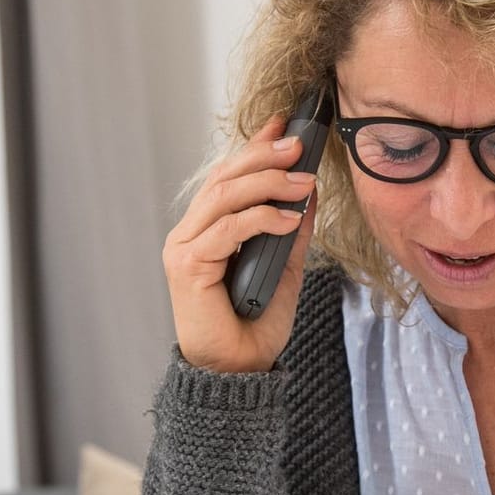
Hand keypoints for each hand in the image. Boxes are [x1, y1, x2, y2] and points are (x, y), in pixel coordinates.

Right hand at [162, 115, 319, 373]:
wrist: (239, 371)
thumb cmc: (256, 323)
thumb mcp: (286, 266)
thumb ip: (292, 229)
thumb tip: (310, 190)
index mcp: (208, 230)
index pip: (228, 176)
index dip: (254, 147)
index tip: (285, 123)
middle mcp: (190, 233)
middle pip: (223, 178)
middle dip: (263, 156)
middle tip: (299, 144)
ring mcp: (184, 247)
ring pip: (224, 197)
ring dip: (267, 183)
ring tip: (303, 181)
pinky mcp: (187, 265)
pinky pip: (228, 230)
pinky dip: (262, 219)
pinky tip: (290, 219)